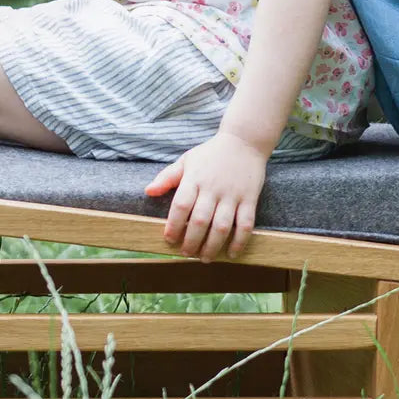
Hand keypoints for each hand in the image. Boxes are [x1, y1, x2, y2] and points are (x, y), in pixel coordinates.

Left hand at [144, 130, 268, 259]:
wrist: (245, 140)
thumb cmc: (212, 153)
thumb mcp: (187, 160)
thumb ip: (168, 177)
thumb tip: (148, 192)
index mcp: (195, 178)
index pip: (181, 205)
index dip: (173, 225)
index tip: (169, 239)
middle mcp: (213, 188)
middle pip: (200, 221)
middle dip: (191, 242)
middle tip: (186, 253)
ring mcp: (232, 194)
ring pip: (221, 226)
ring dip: (212, 246)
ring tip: (205, 258)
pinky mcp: (250, 198)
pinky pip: (245, 224)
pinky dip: (239, 241)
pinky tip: (232, 253)